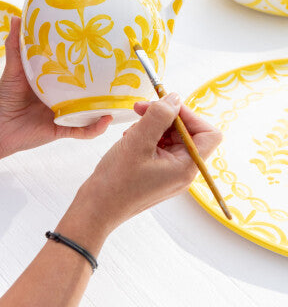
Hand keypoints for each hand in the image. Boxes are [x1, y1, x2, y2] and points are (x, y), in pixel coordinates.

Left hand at [0, 17, 111, 163]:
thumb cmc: (4, 97)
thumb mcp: (14, 68)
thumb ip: (16, 46)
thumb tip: (16, 17)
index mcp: (56, 81)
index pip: (77, 69)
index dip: (90, 61)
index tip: (103, 47)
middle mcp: (64, 97)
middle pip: (89, 90)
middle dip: (104, 83)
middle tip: (120, 69)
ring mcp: (66, 114)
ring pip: (91, 110)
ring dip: (106, 105)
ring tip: (121, 95)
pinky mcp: (63, 129)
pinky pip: (84, 130)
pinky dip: (95, 127)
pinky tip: (106, 117)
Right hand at [60, 94, 221, 245]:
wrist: (97, 208)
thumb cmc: (117, 180)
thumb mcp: (138, 141)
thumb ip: (159, 116)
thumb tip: (175, 98)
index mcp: (186, 167)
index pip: (209, 133)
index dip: (190, 115)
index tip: (166, 106)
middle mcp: (183, 171)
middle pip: (188, 133)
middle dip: (166, 117)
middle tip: (140, 109)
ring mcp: (170, 173)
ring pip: (172, 137)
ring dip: (153, 126)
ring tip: (132, 131)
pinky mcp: (157, 172)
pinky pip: (160, 147)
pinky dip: (146, 136)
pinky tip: (129, 139)